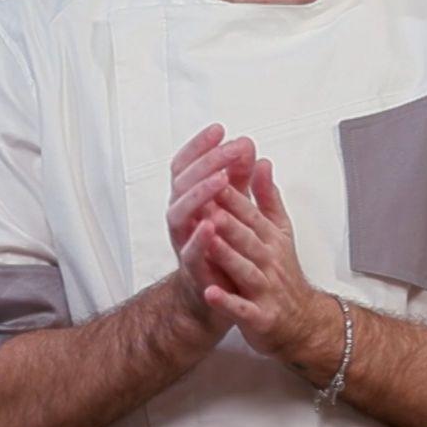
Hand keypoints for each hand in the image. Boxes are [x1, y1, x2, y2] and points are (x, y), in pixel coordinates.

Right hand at [166, 122, 255, 331]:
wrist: (219, 297)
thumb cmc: (223, 248)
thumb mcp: (235, 206)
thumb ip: (240, 177)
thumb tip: (248, 145)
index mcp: (190, 200)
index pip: (187, 165)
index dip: (200, 146)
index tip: (219, 129)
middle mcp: (181, 218)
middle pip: (182, 182)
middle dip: (206, 162)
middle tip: (230, 149)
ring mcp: (183, 243)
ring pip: (178, 213)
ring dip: (198, 194)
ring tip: (220, 179)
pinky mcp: (192, 270)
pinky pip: (189, 253)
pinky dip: (197, 239)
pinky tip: (210, 224)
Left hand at [202, 158, 334, 361]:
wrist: (302, 322)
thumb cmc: (283, 273)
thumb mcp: (281, 230)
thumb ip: (268, 197)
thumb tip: (262, 161)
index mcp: (270, 238)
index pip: (250, 213)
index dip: (232, 197)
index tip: (213, 177)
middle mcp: (268, 261)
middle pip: (248, 238)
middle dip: (229, 221)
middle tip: (207, 202)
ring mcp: (265, 289)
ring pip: (245, 270)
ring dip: (228, 255)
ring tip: (210, 240)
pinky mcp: (260, 317)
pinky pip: (242, 309)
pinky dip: (227, 302)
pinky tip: (210, 292)